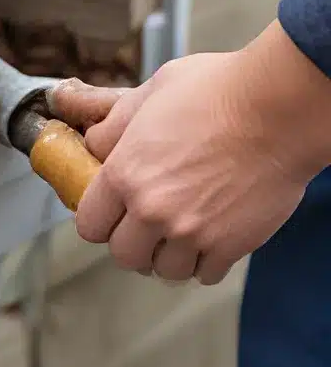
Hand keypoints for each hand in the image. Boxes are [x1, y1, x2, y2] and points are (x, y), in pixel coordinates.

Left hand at [48, 22, 330, 283]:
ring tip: (177, 230)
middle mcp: (151, 208)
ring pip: (164, 270)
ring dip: (167, 254)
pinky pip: (204, 274)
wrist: (277, 109)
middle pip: (123, 255)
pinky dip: (203, 261)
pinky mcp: (230, 245)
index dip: (99, 219)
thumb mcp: (148, 94)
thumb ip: (114, 125)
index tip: (111, 212)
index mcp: (124, 172)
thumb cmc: (215, 92)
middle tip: (144, 223)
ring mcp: (192, 231)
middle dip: (131, 241)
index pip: (89, 225)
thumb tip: (94, 142)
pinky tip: (207, 235)